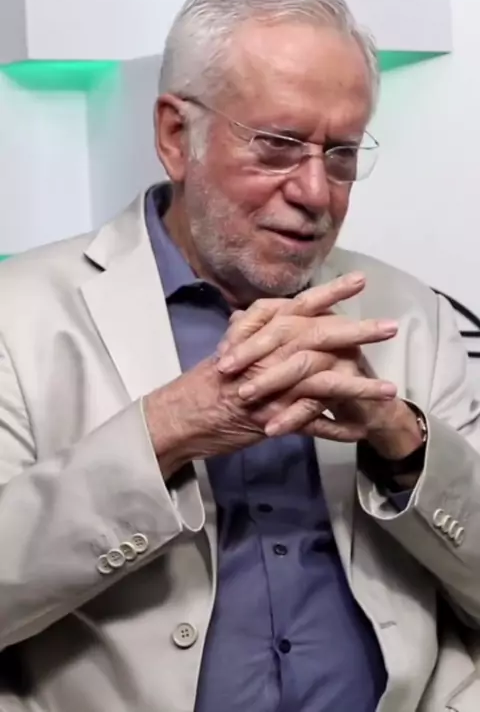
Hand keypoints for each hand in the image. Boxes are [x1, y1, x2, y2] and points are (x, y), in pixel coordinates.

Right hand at [144, 273, 396, 476]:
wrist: (179, 416)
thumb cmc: (202, 383)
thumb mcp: (228, 349)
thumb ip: (249, 332)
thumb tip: (259, 315)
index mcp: (258, 335)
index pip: (299, 306)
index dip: (330, 292)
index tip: (358, 280)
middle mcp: (268, 356)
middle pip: (319, 337)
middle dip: (358, 331)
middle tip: (390, 326)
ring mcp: (271, 388)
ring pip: (323, 381)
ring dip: (360, 385)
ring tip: (390, 390)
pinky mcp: (271, 419)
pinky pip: (310, 424)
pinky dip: (336, 429)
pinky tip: (360, 432)